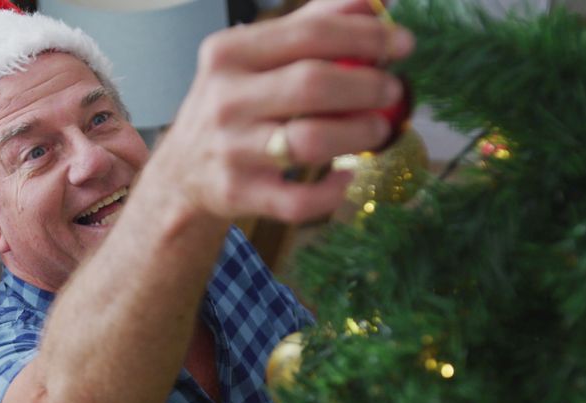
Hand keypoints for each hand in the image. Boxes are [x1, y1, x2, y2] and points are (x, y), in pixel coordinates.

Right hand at [144, 0, 414, 223]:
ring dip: (358, 135)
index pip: (310, 34)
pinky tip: (347, 177)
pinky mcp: (238, 194)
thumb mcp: (255, 58)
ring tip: (378, 131)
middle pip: (313, 84)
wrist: (183, 173)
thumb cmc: (234, 106)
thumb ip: (310, 24)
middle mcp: (225, 99)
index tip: (402, 45)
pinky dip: (332, 191)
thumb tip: (372, 2)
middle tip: (393, 91)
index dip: (366, 36)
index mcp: (229, 52)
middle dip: (367, 86)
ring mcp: (231, 150)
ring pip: (310, 142)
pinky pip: (299, 200)